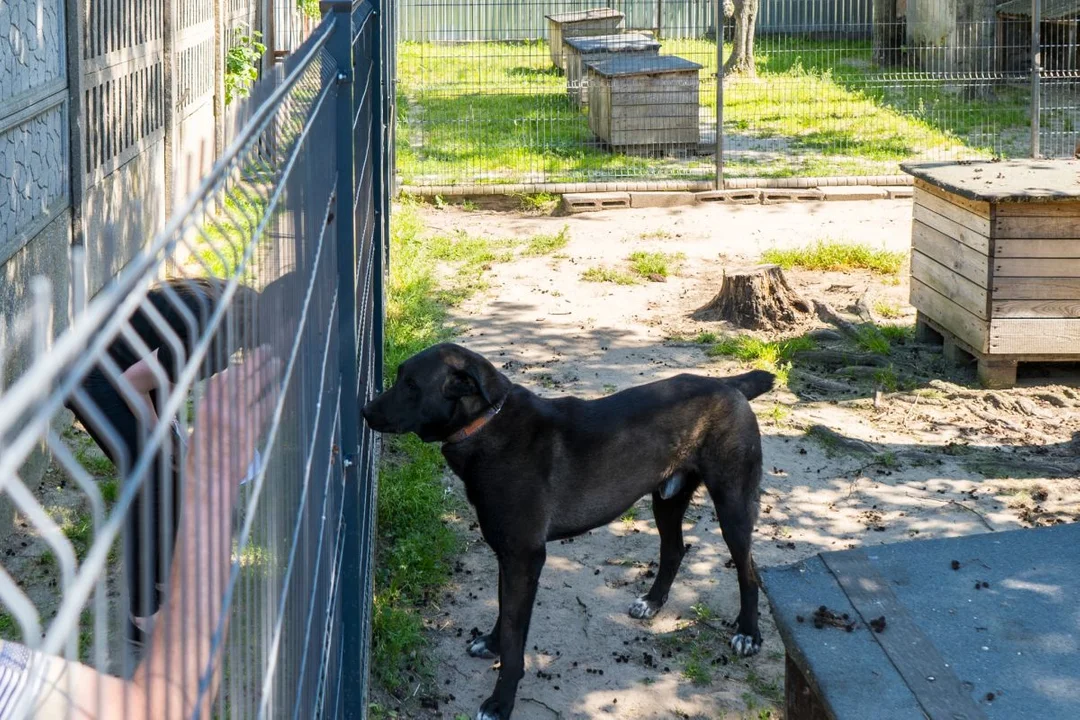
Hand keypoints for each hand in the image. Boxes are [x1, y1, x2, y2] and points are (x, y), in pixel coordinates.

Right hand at [189, 346, 280, 494]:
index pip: (225, 378)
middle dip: (256, 363)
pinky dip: (272, 397)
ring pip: (256, 390)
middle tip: (267, 350)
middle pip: (243, 379)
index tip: (248, 356)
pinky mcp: (251, 431)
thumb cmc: (203, 457)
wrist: (210, 482)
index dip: (239, 366)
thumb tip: (226, 387)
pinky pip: (265, 409)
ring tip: (277, 362)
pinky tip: (279, 388)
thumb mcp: (200, 427)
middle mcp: (222, 410)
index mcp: (206, 407)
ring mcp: (238, 420)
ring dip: (268, 375)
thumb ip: (213, 407)